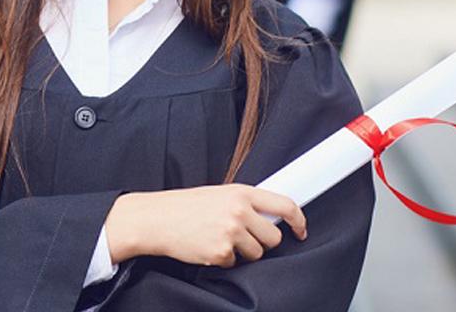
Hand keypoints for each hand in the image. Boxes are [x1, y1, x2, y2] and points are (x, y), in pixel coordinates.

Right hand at [105, 184, 306, 267]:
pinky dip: (224, 259)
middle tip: (243, 236)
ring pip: (257, 253)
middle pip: (273, 236)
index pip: (284, 205)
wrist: (155, 219)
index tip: (301, 229)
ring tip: (219, 239)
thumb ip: (243, 202)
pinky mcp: (221, 252)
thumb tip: (271, 217)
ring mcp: (231, 232)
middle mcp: (238, 211)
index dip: (299, 219)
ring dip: (243, 252)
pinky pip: (235, 263)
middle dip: (263, 241)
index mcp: (240, 192)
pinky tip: (207, 246)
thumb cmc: (183, 206)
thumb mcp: (216, 194)